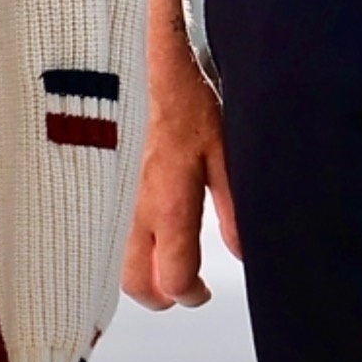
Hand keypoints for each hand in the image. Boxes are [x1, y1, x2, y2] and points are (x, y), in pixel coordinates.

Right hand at [122, 45, 242, 306]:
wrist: (156, 67)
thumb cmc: (193, 103)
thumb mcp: (228, 154)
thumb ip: (234, 207)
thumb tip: (242, 252)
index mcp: (169, 205)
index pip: (171, 276)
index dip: (191, 294)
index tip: (206, 290)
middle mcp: (140, 209)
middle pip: (136, 281)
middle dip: (161, 295)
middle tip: (189, 286)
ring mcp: (124, 200)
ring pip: (124, 259)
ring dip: (147, 272)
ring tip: (176, 263)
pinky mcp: (119, 188)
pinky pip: (121, 234)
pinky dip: (137, 249)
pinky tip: (158, 236)